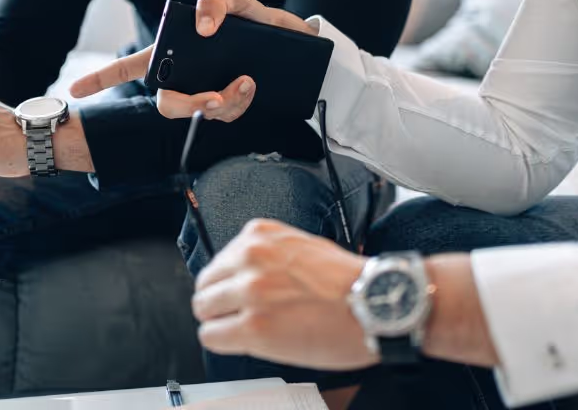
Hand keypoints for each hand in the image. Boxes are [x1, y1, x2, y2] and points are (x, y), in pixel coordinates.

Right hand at [70, 0, 316, 122]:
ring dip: (223, 103)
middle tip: (214, 97)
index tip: (72, 91)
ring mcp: (210, 91)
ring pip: (200, 112)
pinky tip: (251, 86)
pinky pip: (226, 115)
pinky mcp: (233, 105)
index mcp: (179, 52)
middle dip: (189, 105)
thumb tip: (201, 27)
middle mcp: (189, 76)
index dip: (101, 80)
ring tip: (247, 82)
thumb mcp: (240, 1)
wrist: (301, 46)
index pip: (132, 67)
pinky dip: (239, 103)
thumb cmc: (261, 22)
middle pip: (167, 104)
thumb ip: (218, 1)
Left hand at [192, 219, 376, 370]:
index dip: (229, 282)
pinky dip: (222, 342)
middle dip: (219, 302)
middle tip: (237, 314)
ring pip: (204, 310)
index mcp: (261, 235)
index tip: (238, 293)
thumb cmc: (347, 280)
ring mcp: (251, 292)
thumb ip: (267, 254)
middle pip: (206, 285)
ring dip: (219, 322)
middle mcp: (251, 258)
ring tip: (243, 329)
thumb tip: (244, 273)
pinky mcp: (254, 327)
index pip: (219, 260)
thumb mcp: (302, 245)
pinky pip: (212, 337)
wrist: (374, 303)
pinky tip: (242, 342)